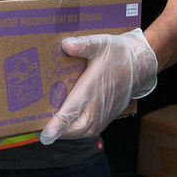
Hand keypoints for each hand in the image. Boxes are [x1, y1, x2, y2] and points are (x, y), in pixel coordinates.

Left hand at [39, 28, 157, 144]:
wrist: (140, 66)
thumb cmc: (118, 54)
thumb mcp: (101, 43)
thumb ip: (83, 44)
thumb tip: (66, 44)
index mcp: (91, 89)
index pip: (72, 111)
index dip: (58, 124)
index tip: (45, 133)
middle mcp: (97, 107)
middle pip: (73, 128)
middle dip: (55, 131)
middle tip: (35, 126)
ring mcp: (102, 115)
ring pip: (80, 132)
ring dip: (64, 133)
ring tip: (46, 128)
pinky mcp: (105, 118)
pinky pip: (87, 130)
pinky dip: (74, 131)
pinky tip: (63, 126)